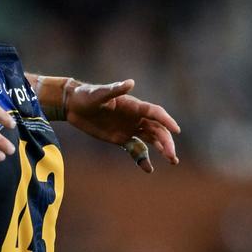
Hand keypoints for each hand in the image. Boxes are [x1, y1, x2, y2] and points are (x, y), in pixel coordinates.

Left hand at [65, 79, 179, 172]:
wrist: (74, 106)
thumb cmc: (87, 95)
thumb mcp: (100, 93)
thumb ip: (115, 90)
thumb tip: (130, 83)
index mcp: (134, 105)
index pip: (156, 113)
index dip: (167, 120)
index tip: (177, 130)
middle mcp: (136, 117)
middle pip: (157, 129)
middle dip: (166, 142)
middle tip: (171, 155)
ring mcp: (130, 128)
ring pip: (151, 139)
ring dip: (162, 149)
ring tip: (172, 161)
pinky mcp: (121, 138)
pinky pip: (136, 149)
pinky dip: (143, 159)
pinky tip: (149, 169)